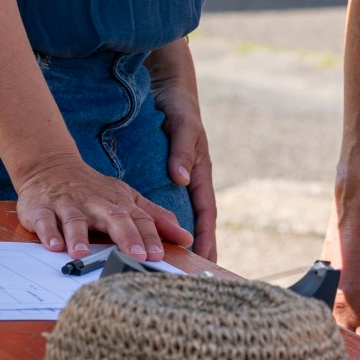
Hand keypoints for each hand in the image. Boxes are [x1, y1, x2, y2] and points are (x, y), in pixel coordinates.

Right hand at [14, 152, 192, 261]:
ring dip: (79, 237)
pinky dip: (48, 233)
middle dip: (126, 236)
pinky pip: (45, 221)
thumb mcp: (126, 199)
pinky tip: (53, 246)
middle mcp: (95, 202)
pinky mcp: (41, 209)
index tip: (158, 254)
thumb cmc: (94, 191)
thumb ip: (155, 217)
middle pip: (113, 218)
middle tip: (136, 255)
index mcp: (118, 202)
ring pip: (75, 220)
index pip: (138, 218)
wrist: (51, 166)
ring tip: (83, 254)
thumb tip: (186, 236)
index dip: (149, 236)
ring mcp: (68, 204)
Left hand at [147, 38, 215, 260]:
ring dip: (178, 238)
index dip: (207, 235)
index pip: (206, 210)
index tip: (206, 257)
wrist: (166, 84)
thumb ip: (184, 149)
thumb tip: (182, 178)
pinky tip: (151, 236)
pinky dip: (162, 222)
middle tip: (192, 275)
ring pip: (180, 214)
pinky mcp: (165, 173)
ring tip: (173, 264)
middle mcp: (190, 177)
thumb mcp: (183, 123)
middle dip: (198, 247)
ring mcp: (178, 177)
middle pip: (196, 219)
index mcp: (200, 169)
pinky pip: (165, 203)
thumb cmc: (179, 103)